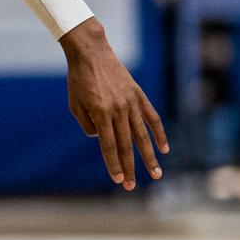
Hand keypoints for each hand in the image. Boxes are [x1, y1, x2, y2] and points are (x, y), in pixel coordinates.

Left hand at [61, 18, 167, 190]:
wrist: (91, 53)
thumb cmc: (78, 80)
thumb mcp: (75, 104)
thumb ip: (87, 125)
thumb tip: (100, 139)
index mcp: (100, 113)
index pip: (108, 145)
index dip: (113, 164)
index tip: (117, 179)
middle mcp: (118, 110)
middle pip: (126, 145)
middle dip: (129, 167)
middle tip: (132, 186)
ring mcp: (131, 103)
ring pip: (142, 135)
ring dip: (150, 157)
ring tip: (156, 174)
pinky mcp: (139, 96)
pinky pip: (152, 118)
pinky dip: (159, 133)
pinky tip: (164, 148)